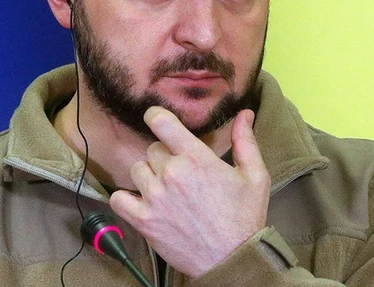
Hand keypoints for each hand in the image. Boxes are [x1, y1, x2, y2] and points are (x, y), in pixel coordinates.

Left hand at [109, 106, 270, 277]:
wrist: (233, 260)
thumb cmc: (245, 218)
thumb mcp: (254, 176)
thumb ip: (245, 141)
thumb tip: (244, 113)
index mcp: (196, 158)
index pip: (160, 121)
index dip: (154, 115)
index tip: (156, 119)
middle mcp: (171, 173)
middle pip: (152, 148)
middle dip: (165, 156)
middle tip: (181, 173)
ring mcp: (154, 197)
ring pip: (137, 169)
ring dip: (149, 176)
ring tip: (166, 190)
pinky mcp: (143, 220)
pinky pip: (119, 198)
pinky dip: (127, 198)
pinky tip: (142, 201)